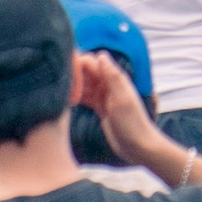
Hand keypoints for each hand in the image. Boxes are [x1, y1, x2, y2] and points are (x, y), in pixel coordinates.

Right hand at [68, 50, 163, 167]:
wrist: (138, 147)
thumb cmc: (132, 124)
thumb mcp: (121, 99)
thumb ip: (112, 77)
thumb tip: (100, 55)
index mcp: (115, 78)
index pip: (92, 61)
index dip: (78, 64)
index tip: (69, 79)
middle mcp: (108, 84)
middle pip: (86, 70)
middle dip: (73, 75)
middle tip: (62, 89)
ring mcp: (104, 95)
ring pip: (84, 83)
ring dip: (73, 86)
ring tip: (62, 96)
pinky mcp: (100, 107)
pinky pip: (85, 96)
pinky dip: (77, 97)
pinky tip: (68, 102)